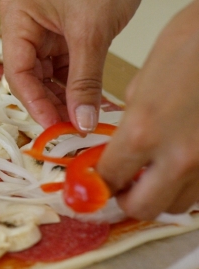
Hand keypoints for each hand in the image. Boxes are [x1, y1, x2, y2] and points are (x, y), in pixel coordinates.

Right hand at [0, 0, 138, 130]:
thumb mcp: (91, 30)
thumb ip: (85, 78)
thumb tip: (81, 119)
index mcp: (18, 17)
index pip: (18, 70)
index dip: (34, 101)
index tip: (53, 125)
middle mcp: (28, 25)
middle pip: (31, 75)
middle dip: (50, 102)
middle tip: (69, 128)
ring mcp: (48, 29)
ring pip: (49, 73)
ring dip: (64, 97)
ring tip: (80, 119)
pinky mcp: (68, 32)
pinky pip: (67, 65)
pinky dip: (77, 84)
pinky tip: (87, 102)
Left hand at [97, 0, 198, 219]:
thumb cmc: (189, 45)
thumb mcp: (143, 82)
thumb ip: (129, 121)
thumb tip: (121, 146)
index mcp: (142, 132)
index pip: (108, 179)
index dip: (98, 182)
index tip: (96, 179)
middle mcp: (177, 157)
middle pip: (142, 207)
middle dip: (127, 198)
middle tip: (124, 182)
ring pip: (177, 205)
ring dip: (160, 195)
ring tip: (155, 171)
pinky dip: (186, 184)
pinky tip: (181, 162)